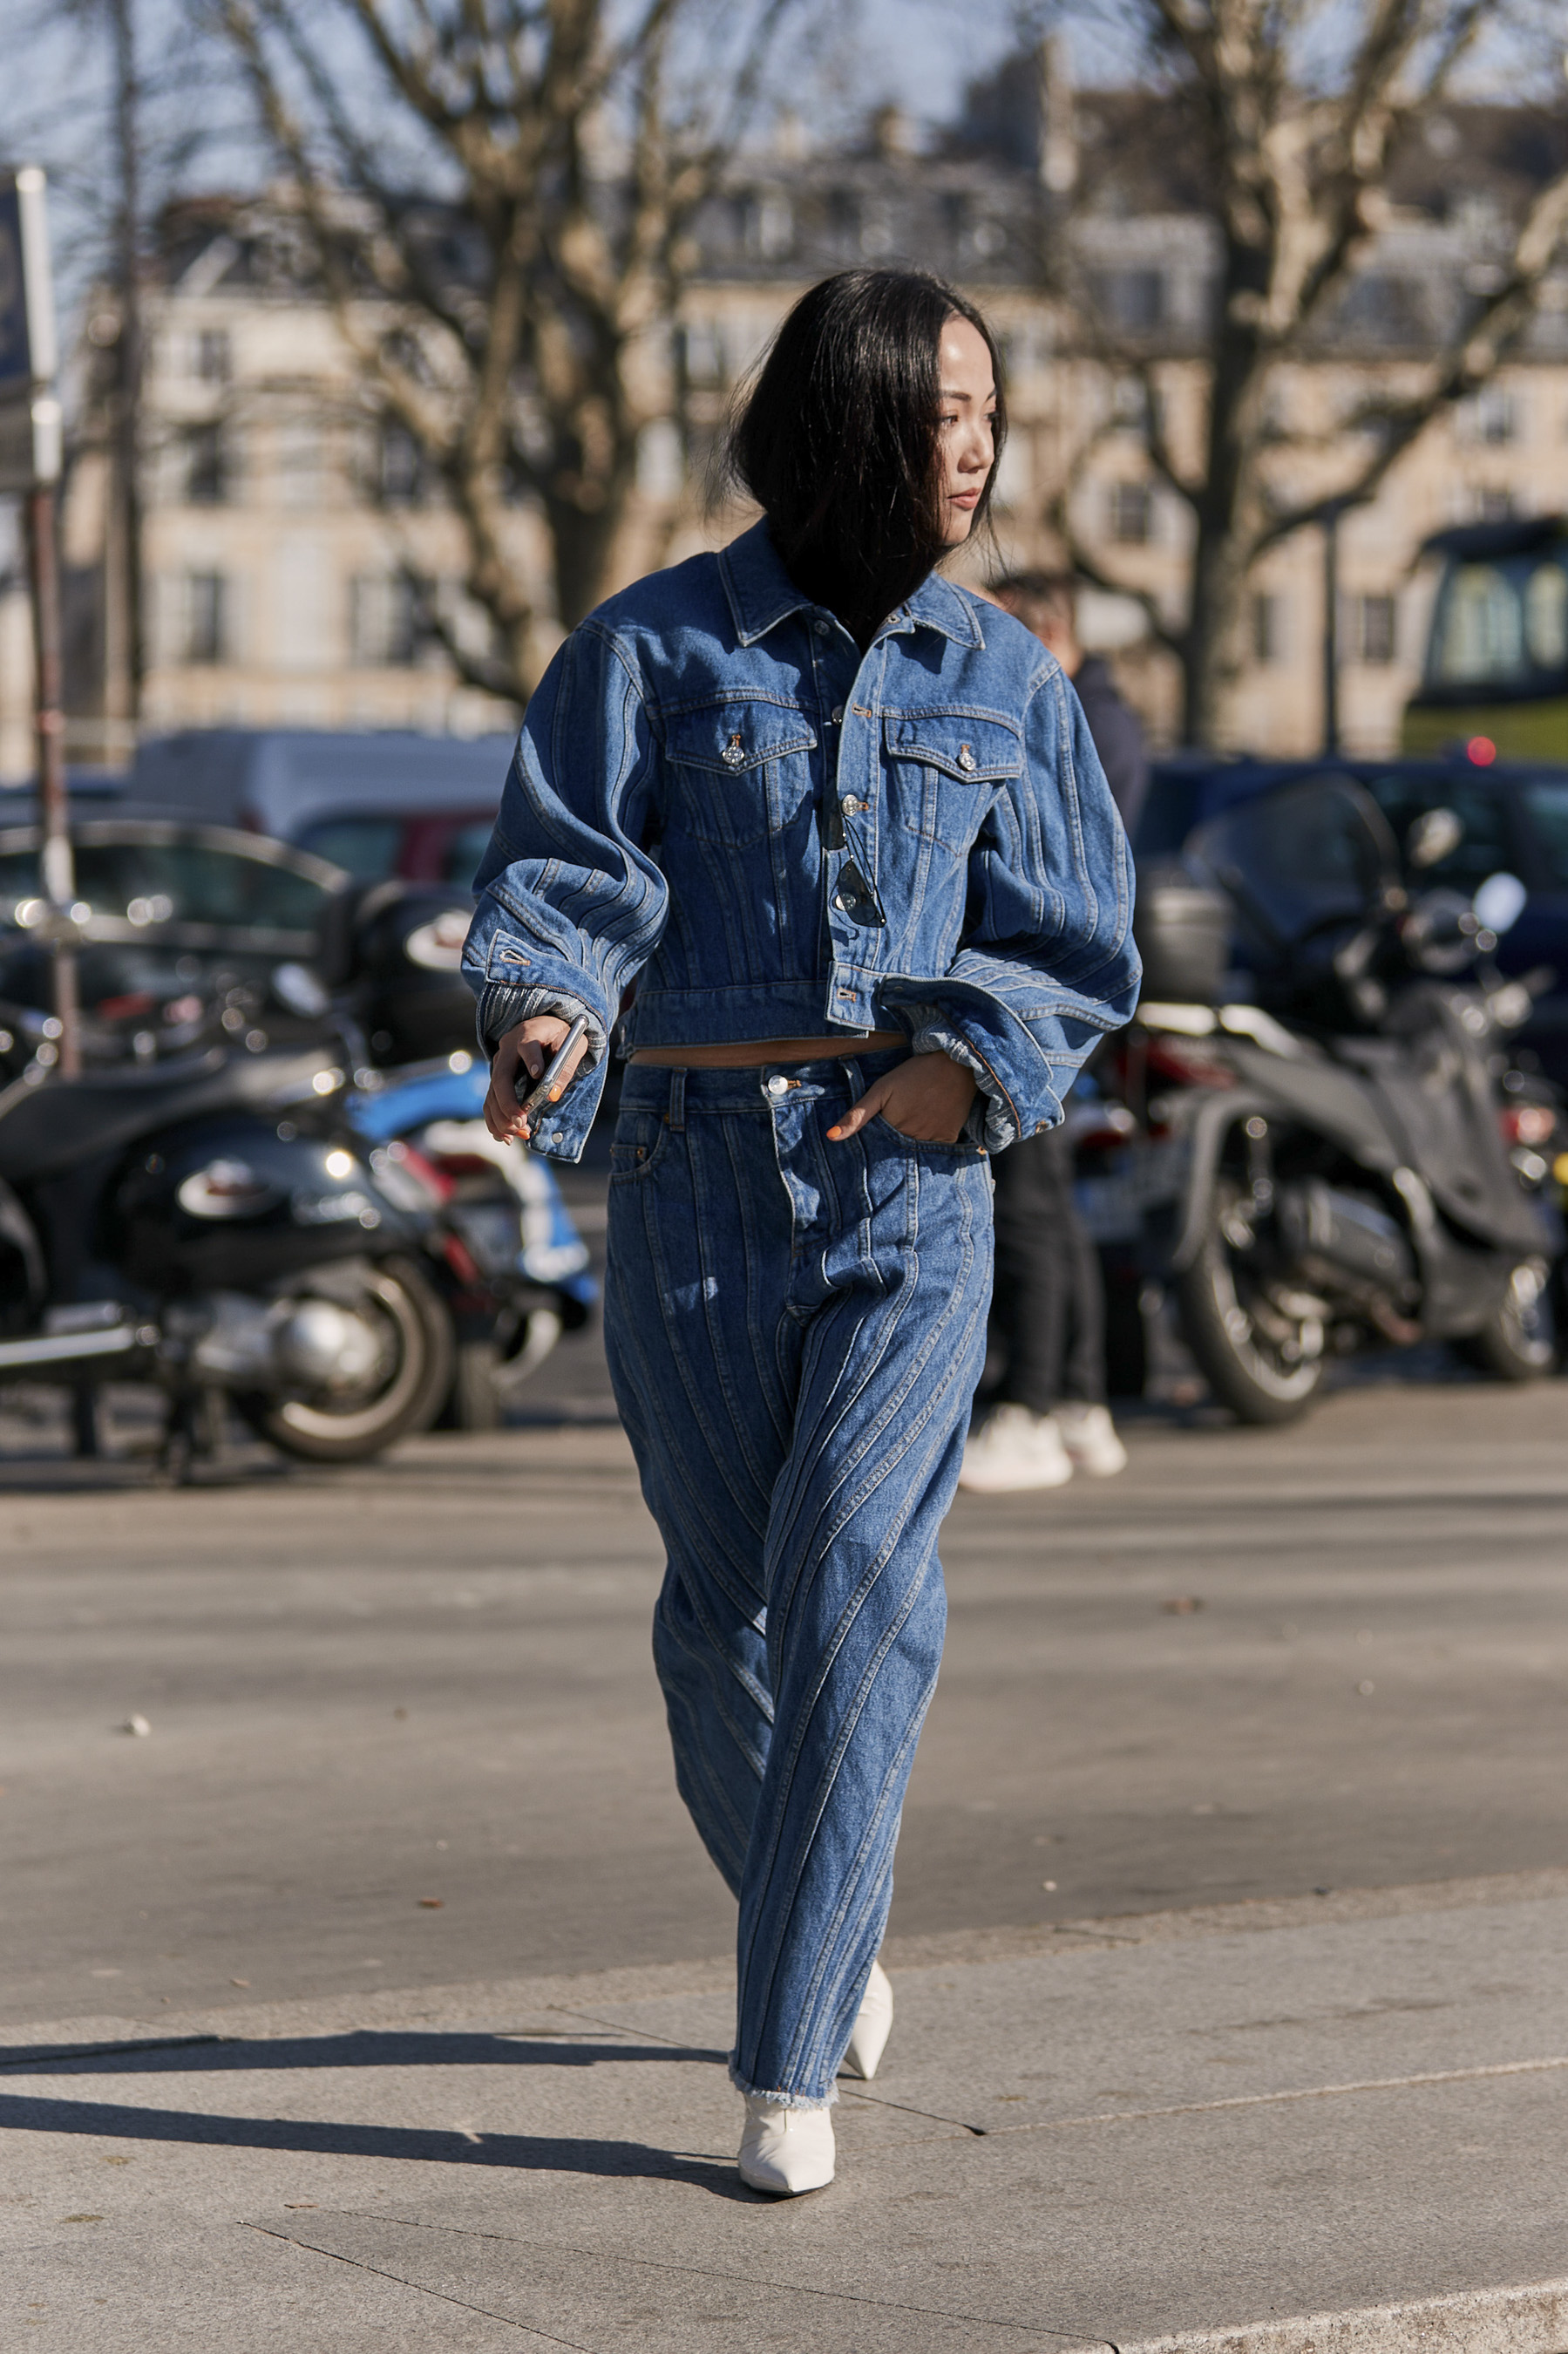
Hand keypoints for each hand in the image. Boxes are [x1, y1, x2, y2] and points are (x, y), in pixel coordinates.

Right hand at [483, 1015, 589, 1143]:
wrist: (547, 1028)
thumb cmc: (562, 1037)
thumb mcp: (573, 1045)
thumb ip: (566, 1067)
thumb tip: (552, 1095)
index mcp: (528, 1033)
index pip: (527, 1045)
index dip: (532, 1060)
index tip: (538, 1074)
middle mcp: (508, 1048)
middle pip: (501, 1076)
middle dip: (508, 1103)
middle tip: (521, 1122)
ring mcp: (499, 1063)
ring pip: (492, 1092)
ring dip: (501, 1117)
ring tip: (519, 1133)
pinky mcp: (498, 1077)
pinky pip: (490, 1101)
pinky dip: (495, 1120)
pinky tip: (505, 1136)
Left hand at [826, 1053, 977, 1146]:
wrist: (954, 1063)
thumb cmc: (913, 1074)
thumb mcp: (881, 1090)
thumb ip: (857, 1116)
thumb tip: (831, 1137)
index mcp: (892, 1127)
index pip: (877, 1150)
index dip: (873, 1150)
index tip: (867, 1154)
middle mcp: (912, 1138)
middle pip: (895, 1155)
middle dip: (890, 1155)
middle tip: (891, 1142)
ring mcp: (932, 1140)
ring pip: (915, 1156)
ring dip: (909, 1152)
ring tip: (909, 1135)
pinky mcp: (949, 1138)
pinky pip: (936, 1152)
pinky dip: (929, 1148)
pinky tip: (926, 1134)